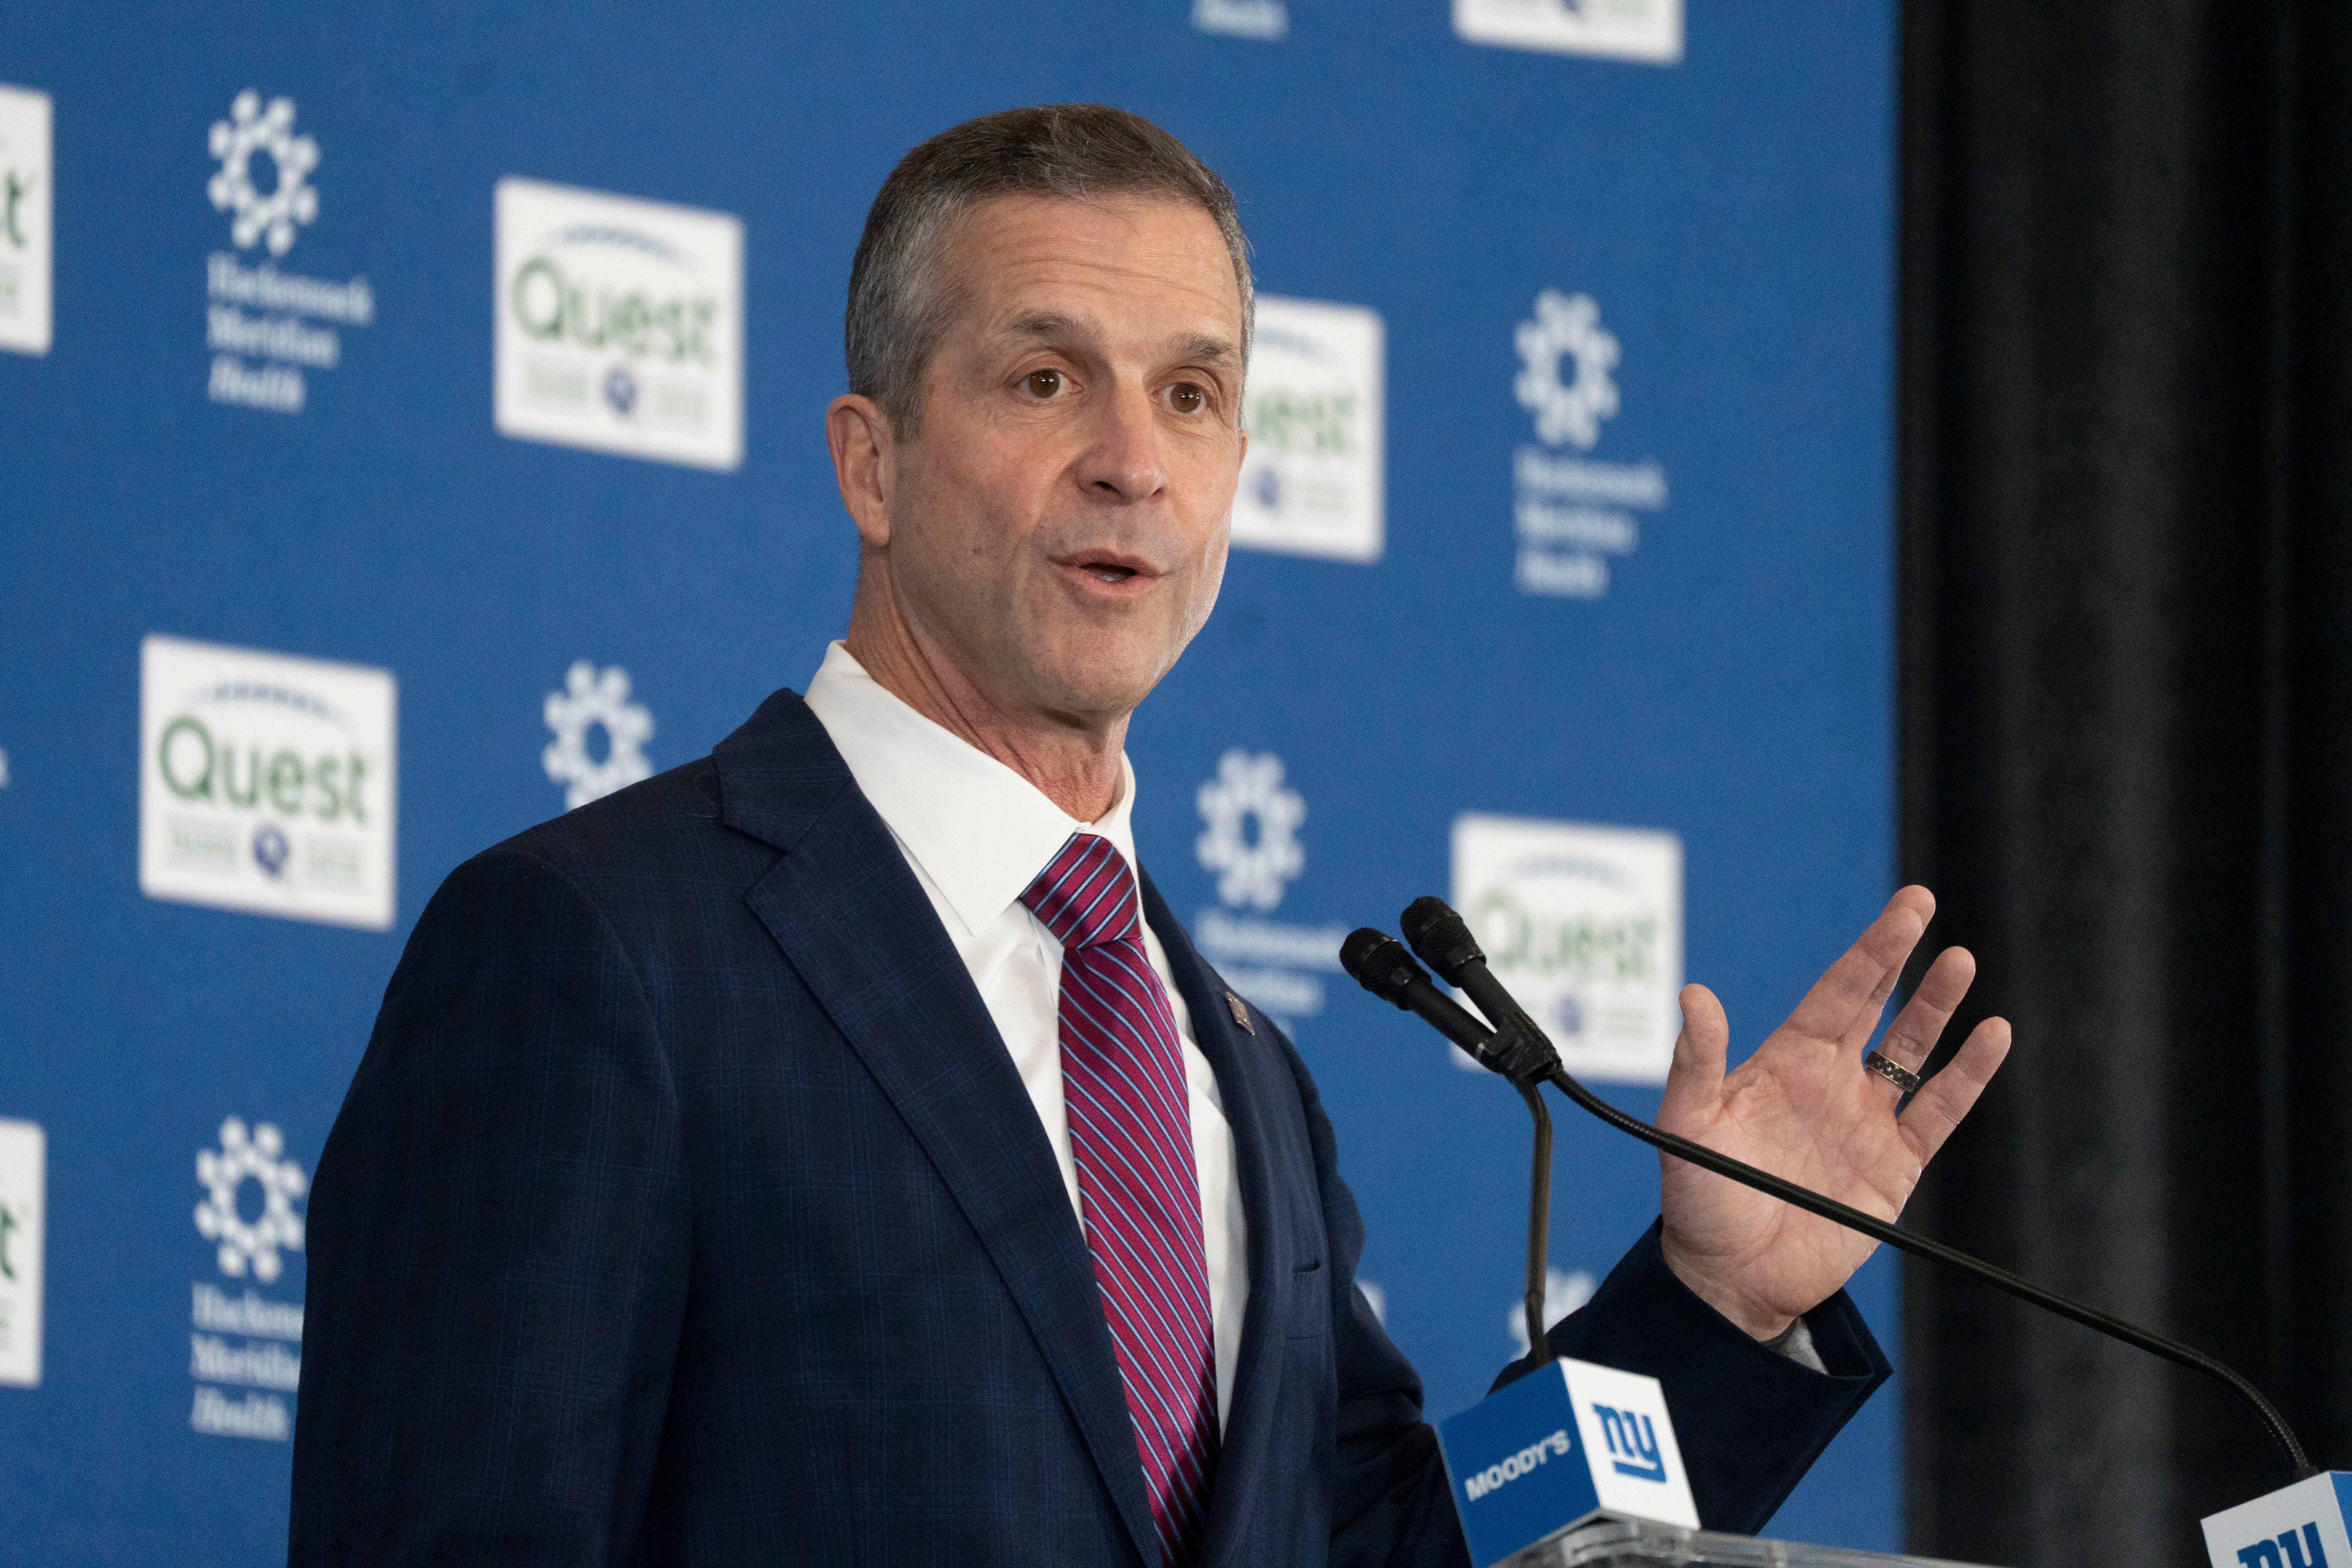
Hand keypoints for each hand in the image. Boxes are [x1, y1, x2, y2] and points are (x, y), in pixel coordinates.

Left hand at [1654, 886, 2010, 1339]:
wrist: (1732, 1275)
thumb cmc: (1701, 1200)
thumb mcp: (1687, 1124)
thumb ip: (1696, 1062)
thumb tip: (1693, 995)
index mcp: (1786, 1063)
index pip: (1838, 993)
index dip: (1871, 951)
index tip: (1905, 911)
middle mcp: (1831, 1081)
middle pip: (1876, 1006)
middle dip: (1901, 958)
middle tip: (1923, 904)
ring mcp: (1867, 1120)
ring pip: (1912, 1051)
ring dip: (1938, 1009)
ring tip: (1961, 963)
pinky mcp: (1895, 1165)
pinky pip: (1939, 1111)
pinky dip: (1967, 1076)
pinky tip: (1991, 1037)